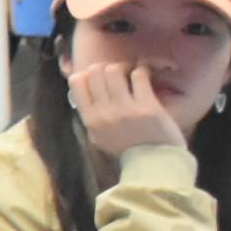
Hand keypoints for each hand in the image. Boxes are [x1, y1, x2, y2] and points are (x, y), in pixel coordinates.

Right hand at [67, 53, 185, 155]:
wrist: (154, 163)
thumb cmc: (127, 150)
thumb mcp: (99, 137)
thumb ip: (91, 116)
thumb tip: (85, 89)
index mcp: (90, 120)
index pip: (77, 82)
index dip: (87, 73)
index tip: (98, 77)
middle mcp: (104, 113)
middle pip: (95, 72)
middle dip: (106, 68)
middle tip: (118, 73)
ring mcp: (125, 109)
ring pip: (114, 70)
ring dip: (123, 68)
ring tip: (130, 74)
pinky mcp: (146, 106)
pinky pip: (139, 76)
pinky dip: (141, 71)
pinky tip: (144, 76)